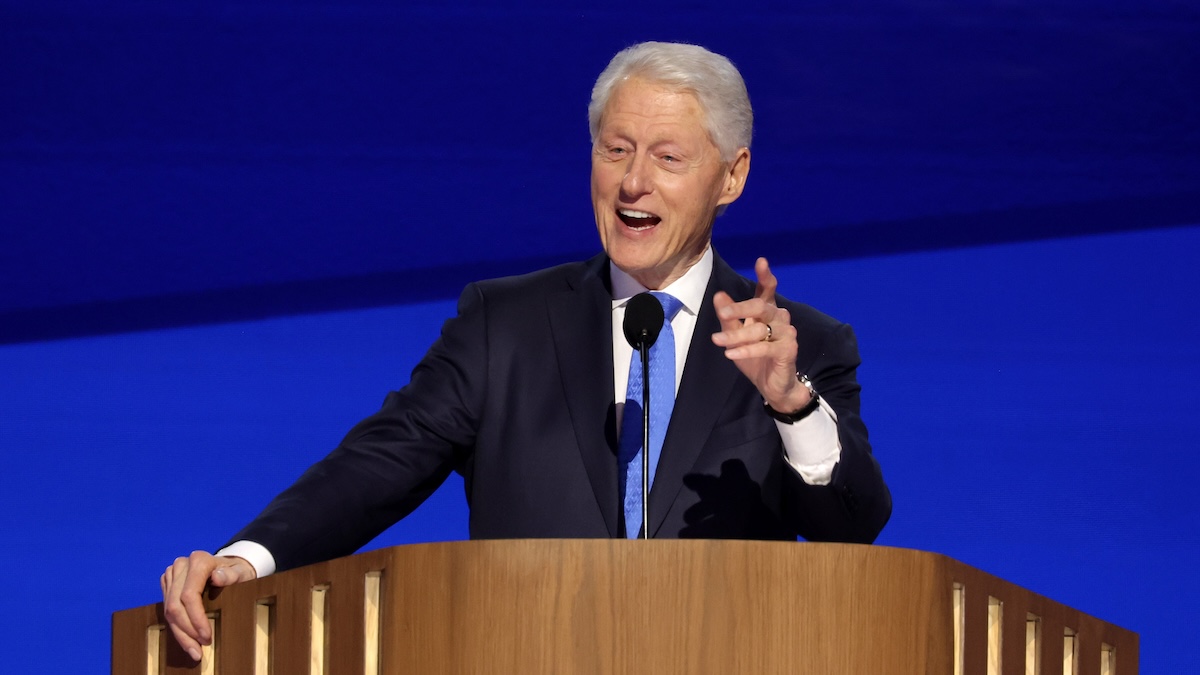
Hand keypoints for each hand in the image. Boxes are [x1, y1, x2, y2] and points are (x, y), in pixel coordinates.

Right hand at [161, 552, 255, 661]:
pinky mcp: (168, 583)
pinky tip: (187, 640)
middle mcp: (181, 565)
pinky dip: (177, 627)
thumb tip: (218, 577)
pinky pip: (167, 610)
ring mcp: (172, 574)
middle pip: (176, 605)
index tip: (206, 636)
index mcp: (199, 561)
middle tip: (201, 648)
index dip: (196, 619)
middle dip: (187, 630)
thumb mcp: (242, 572)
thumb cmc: (238, 571)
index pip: (189, 595)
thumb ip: (232, 575)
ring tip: (194, 649)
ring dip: (180, 633)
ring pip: (169, 610)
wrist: (229, 566)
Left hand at [711, 257, 809, 412]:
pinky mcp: (788, 349)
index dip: (765, 275)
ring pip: (759, 328)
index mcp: (767, 311)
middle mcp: (779, 318)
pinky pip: (765, 347)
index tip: (761, 261)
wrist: (773, 386)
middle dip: (740, 308)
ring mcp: (786, 333)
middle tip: (723, 314)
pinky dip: (746, 350)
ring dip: (736, 336)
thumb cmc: (755, 358)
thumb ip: (728, 317)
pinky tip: (731, 354)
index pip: (767, 290)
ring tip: (717, 341)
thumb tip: (718, 295)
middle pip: (761, 305)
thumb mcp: (735, 336)